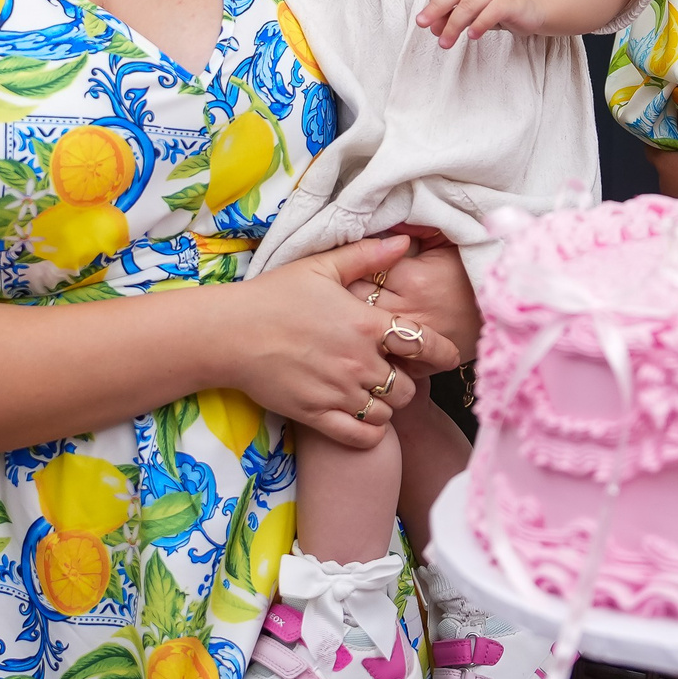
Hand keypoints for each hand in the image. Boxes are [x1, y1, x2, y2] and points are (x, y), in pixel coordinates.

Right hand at [231, 235, 460, 448]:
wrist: (229, 333)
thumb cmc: (274, 296)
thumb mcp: (322, 266)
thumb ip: (367, 255)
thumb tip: (404, 242)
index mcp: (366, 324)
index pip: (424, 344)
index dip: (443, 352)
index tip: (448, 357)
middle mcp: (359, 362)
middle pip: (408, 386)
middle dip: (406, 382)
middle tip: (393, 374)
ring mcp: (339, 392)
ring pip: (388, 413)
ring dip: (386, 406)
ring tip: (373, 394)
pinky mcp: (317, 415)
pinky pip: (362, 436)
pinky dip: (370, 433)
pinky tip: (362, 419)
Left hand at [417, 0, 541, 45]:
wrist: (537, 0)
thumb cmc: (503, 3)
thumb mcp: (477, 5)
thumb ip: (457, 12)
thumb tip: (435, 28)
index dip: (432, 2)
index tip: (426, 21)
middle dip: (435, 10)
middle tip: (423, 25)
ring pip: (468, 5)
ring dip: (454, 25)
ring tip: (446, 42)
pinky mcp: (510, 1)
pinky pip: (490, 13)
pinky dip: (478, 25)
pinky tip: (472, 36)